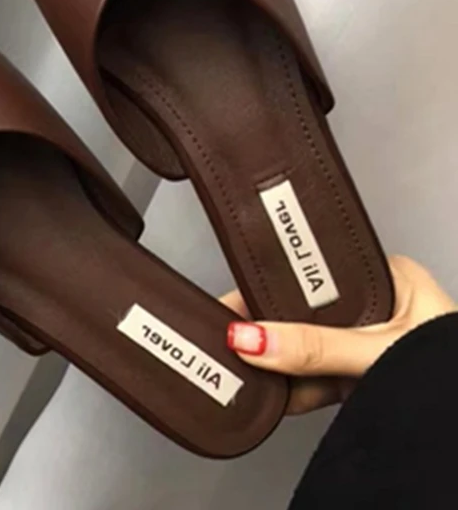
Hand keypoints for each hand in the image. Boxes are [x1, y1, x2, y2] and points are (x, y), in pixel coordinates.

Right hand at [220, 255, 455, 414]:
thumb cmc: (453, 376)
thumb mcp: (381, 353)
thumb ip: (317, 348)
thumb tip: (254, 338)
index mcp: (390, 278)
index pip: (313, 273)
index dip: (269, 286)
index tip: (233, 304)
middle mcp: (377, 307)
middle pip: (304, 313)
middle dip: (272, 334)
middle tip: (234, 342)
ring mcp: (367, 345)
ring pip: (307, 349)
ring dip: (281, 367)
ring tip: (249, 372)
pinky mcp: (361, 379)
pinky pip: (317, 378)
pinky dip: (296, 390)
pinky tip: (278, 396)